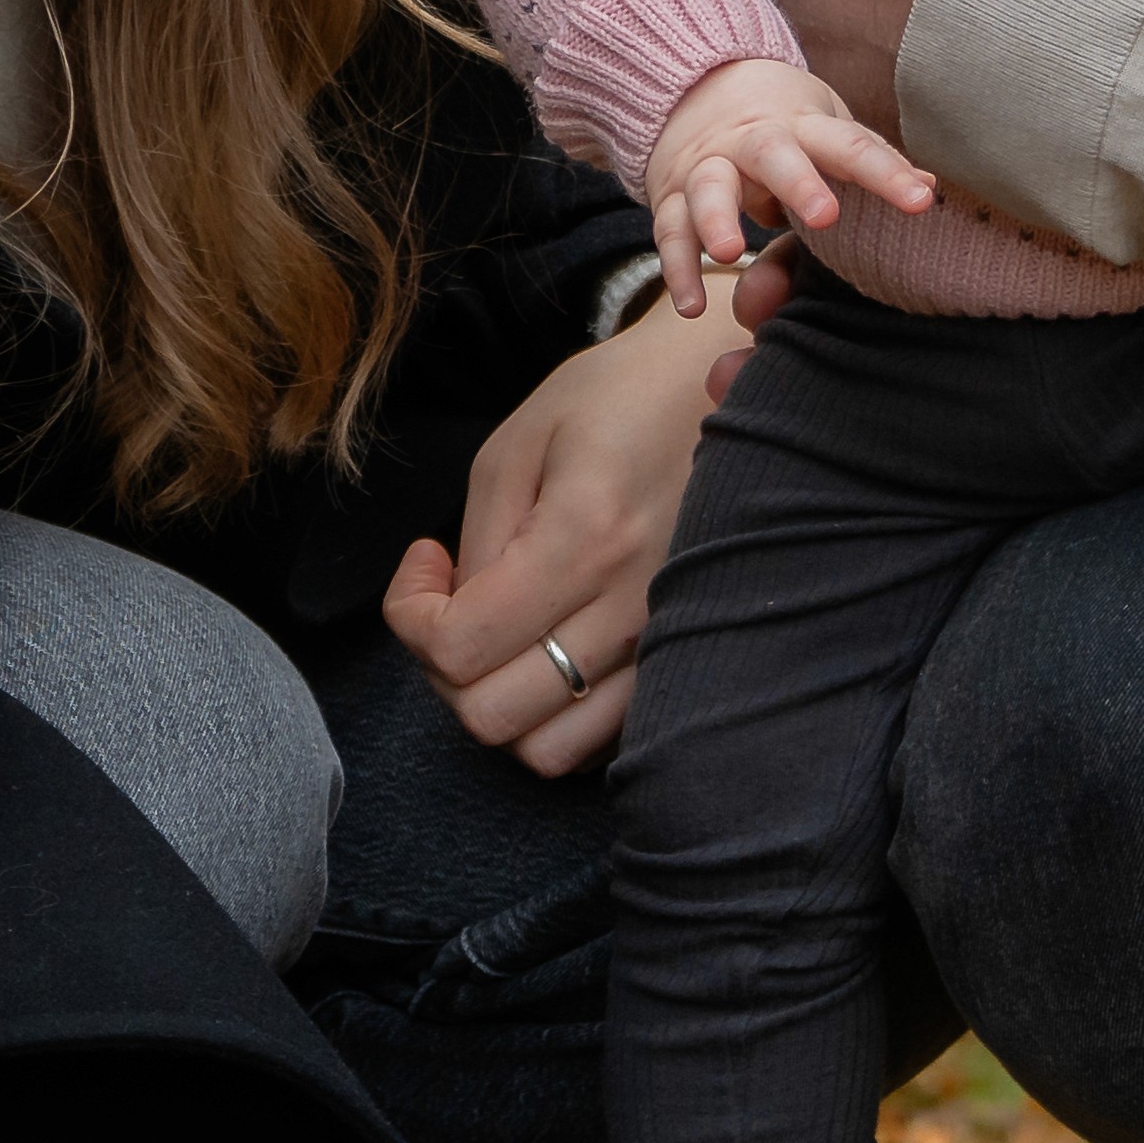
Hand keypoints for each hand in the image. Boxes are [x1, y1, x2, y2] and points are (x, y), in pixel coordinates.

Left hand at [379, 288, 742, 772]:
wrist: (733, 392)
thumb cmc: (620, 399)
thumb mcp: (519, 442)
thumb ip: (478, 541)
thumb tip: (454, 615)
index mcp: (586, 538)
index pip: (459, 648)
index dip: (410, 616)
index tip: (425, 559)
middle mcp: (633, 609)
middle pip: (494, 717)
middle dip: (446, 669)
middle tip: (454, 602)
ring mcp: (667, 645)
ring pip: (550, 750)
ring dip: (503, 701)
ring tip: (503, 632)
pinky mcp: (686, 659)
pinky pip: (603, 738)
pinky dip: (559, 712)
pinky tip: (553, 648)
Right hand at [641, 54, 939, 308]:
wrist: (699, 84)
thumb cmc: (784, 123)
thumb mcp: (827, 128)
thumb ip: (868, 161)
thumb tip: (930, 188)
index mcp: (802, 126)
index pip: (850, 145)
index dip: (885, 173)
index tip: (919, 201)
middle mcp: (753, 141)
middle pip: (773, 154)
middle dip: (797, 184)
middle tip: (824, 217)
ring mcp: (708, 165)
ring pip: (709, 187)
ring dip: (717, 218)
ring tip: (728, 253)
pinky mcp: (672, 194)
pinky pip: (671, 231)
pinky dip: (679, 269)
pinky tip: (693, 307)